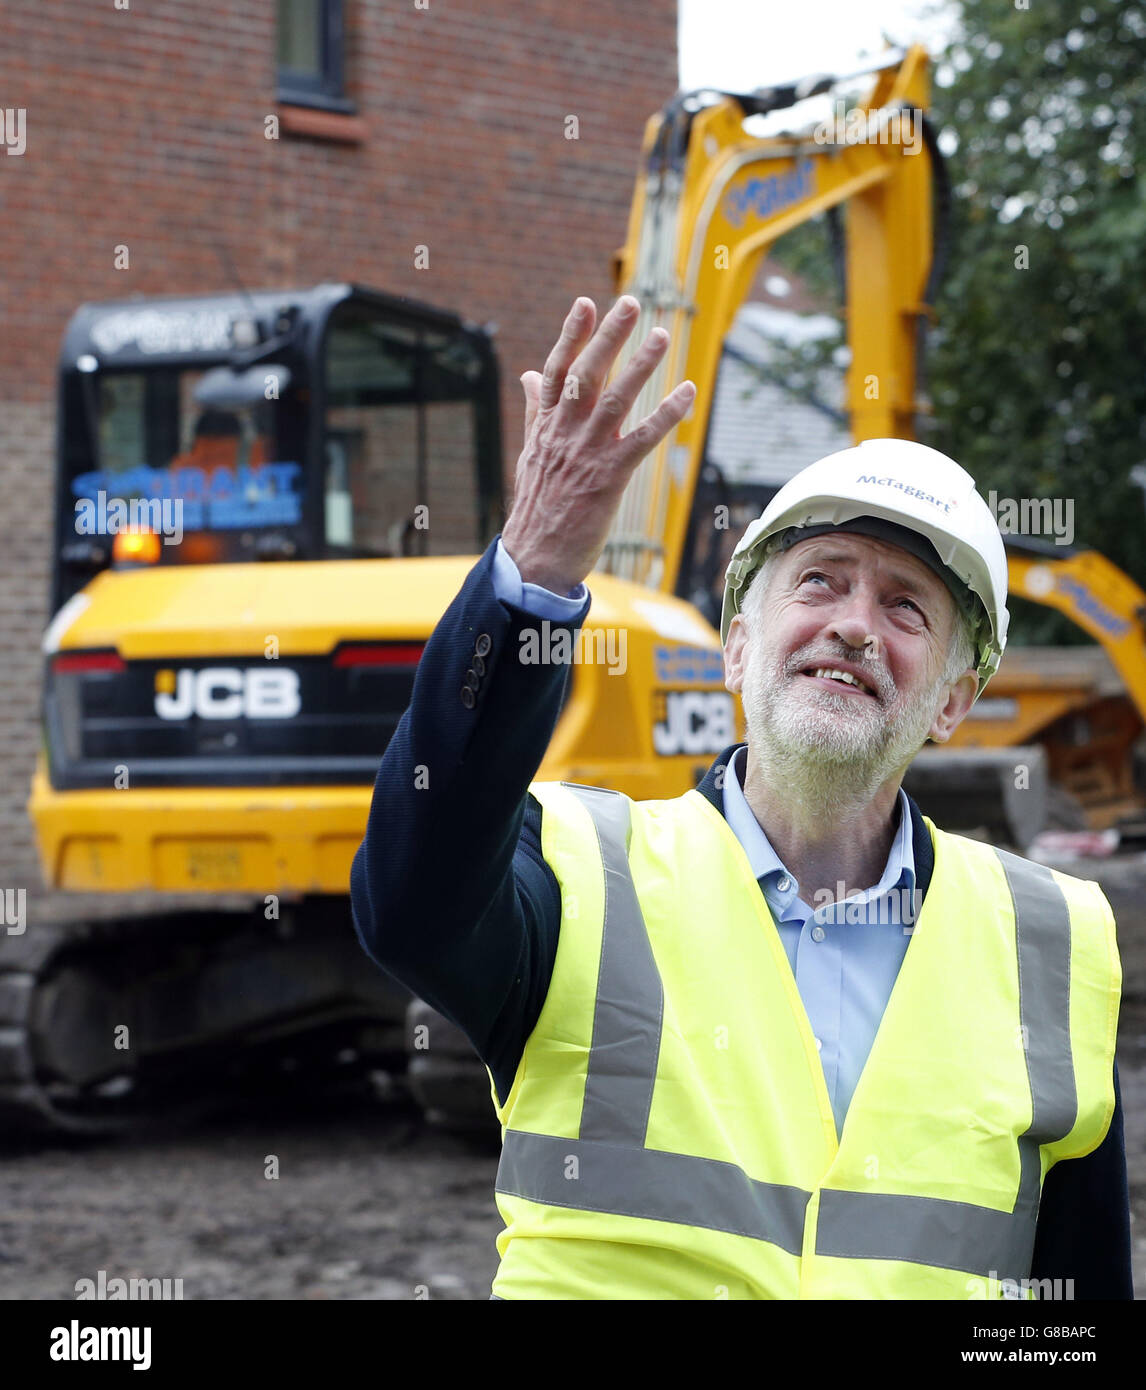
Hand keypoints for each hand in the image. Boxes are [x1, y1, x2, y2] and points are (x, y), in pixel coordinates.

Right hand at [500, 295, 694, 592]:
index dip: (571, 336)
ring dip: (641, 367)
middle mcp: (564, 434)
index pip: (557, 371)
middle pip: (587, 375)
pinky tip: (686, 393)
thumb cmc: (538, 507)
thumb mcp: (531, 453)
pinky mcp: (608, 479)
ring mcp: (586, 455)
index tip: (585, 303)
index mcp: (546, 426)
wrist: (535, 558)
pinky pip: (642, 440)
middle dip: (609, 337)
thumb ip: (536, 411)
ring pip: (616, 401)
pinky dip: (666, 415)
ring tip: (662, 336)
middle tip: (631, 304)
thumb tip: (529, 374)